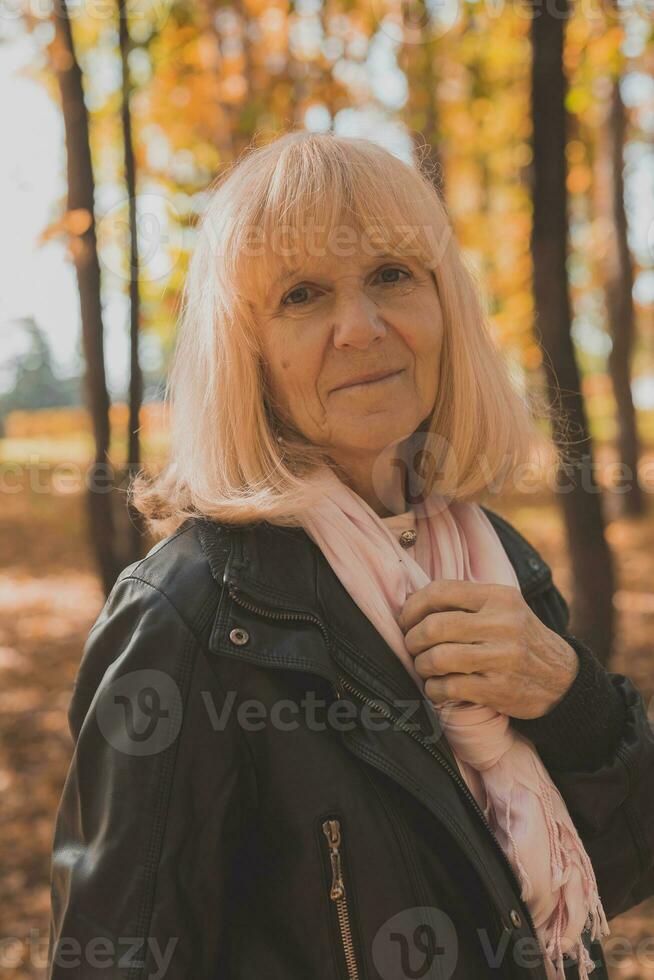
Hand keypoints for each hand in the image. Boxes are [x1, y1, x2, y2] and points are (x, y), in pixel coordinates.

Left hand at [397, 579, 579, 719]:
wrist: (562, 679)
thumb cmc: (520, 638)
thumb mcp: (504, 607)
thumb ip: (465, 601)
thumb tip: (411, 602)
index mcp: (499, 597)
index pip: (441, 591)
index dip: (413, 606)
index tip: (406, 619)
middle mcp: (501, 624)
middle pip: (434, 627)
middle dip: (412, 639)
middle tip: (411, 646)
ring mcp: (501, 658)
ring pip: (437, 658)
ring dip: (421, 665)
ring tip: (424, 667)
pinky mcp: (499, 689)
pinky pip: (449, 688)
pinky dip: (433, 689)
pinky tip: (437, 688)